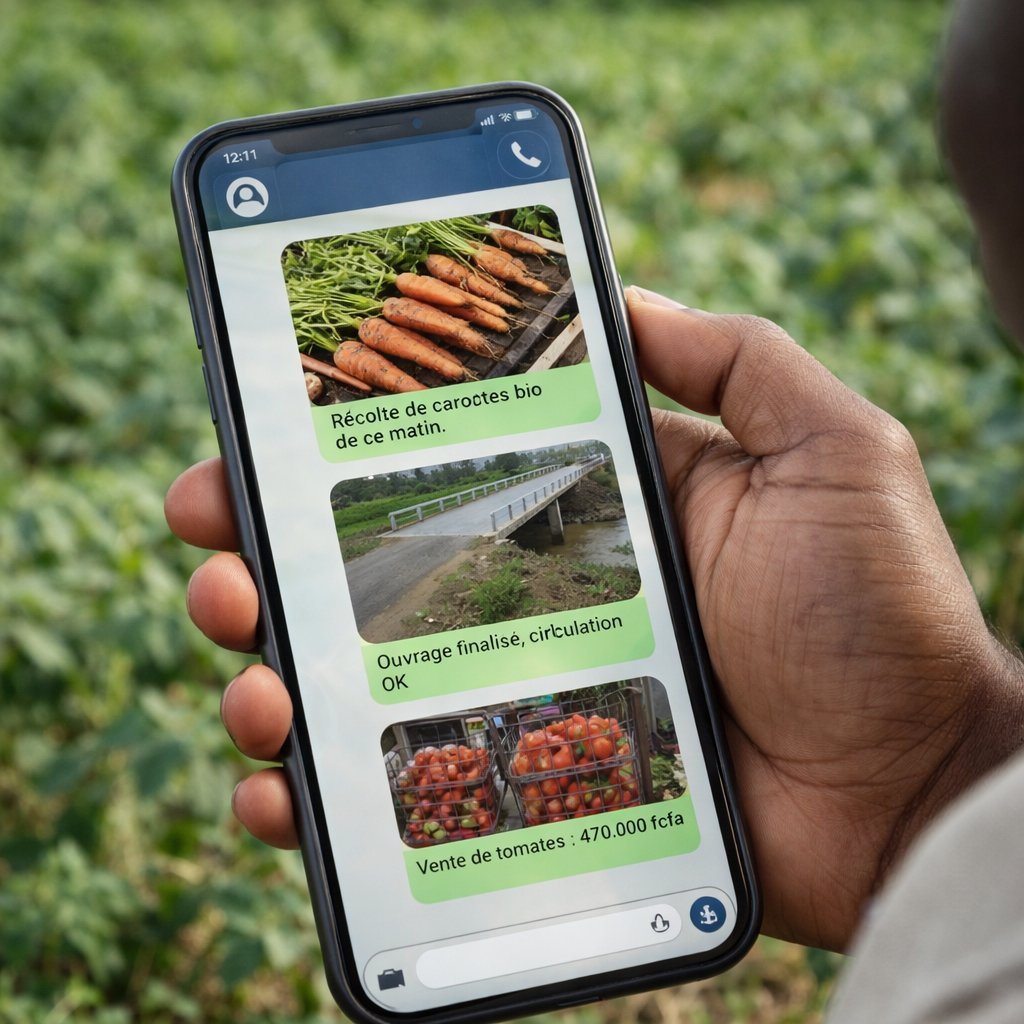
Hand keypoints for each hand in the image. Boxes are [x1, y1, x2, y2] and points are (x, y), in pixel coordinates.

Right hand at [166, 293, 1023, 949]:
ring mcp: (519, 693)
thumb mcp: (828, 449)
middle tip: (215, 551)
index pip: (434, 465)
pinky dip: (319, 793)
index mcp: (585, 508)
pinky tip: (280, 786)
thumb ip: (735, 359)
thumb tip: (622, 295)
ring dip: (272, 672)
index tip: (258, 433)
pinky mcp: (519, 784)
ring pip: (357, 680)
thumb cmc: (877, 617)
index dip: (340, 450)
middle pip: (369, 571)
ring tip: (252, 678)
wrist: (904, 788)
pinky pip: (393, 789)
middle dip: (270, 556)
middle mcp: (535, 595)